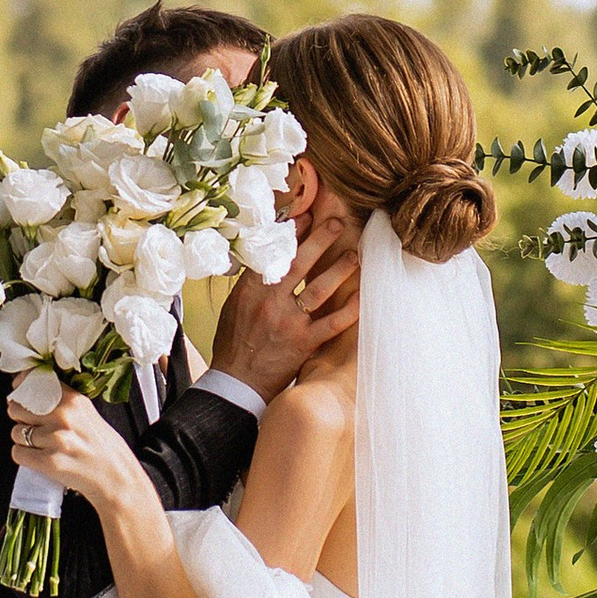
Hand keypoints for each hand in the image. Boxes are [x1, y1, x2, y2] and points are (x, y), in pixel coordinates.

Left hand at [8, 386, 145, 518]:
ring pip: (17, 432)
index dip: (22, 388)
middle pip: (18, 408)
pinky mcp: (49, 462)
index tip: (20, 392)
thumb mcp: (87, 413)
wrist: (116, 478)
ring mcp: (56, 439)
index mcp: (73, 400)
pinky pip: (18, 453)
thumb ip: (62, 401)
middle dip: (20, 417)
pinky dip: (24, 456)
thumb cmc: (103, 448)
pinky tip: (38, 457)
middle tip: (32, 425)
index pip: (33, 382)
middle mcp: (64, 417)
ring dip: (23, 440)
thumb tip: (30, 392)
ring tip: (41, 445)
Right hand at [211, 228, 360, 401]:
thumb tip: (271, 255)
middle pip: (300, 263)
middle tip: (338, 223)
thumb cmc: (234, 342)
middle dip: (321, 239)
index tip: (307, 215)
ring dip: (339, 270)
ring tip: (355, 256)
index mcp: (251, 290)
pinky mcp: (304, 343)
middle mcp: (271, 302)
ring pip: (320, 289)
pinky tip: (362, 296)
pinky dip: (349, 310)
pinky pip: (332, 323)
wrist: (237, 382)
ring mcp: (289, 323)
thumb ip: (254, 281)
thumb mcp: (236, 305)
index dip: (292, 232)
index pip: (273, 253)